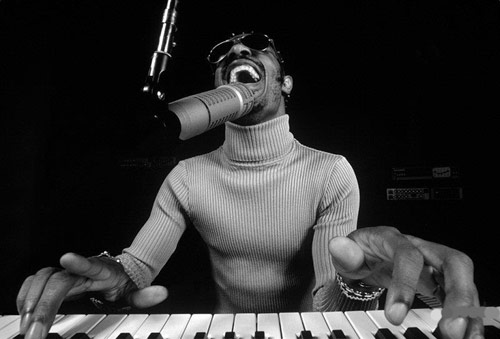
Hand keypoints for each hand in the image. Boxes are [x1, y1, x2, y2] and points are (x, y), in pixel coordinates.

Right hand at [17, 252, 167, 338]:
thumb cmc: (125, 282)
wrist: (119, 271)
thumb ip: (146, 294)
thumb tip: (162, 292)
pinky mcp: (57, 279)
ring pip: (42, 278)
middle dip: (44, 304)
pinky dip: (27, 295)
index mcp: (101, 271)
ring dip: (31, 300)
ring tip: (27, 325)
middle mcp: (81, 269)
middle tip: (36, 331)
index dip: (78, 261)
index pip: (89, 265)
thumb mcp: (137, 291)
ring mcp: (68, 272)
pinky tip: (24, 311)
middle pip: (57, 280)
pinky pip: (36, 282)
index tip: (66, 257)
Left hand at [328, 226, 481, 338]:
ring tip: (464, 337)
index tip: (395, 316)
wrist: (366, 252)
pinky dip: (467, 314)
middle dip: (457, 295)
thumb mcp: (346, 251)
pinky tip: (466, 333)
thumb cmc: (359, 252)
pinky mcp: (441, 279)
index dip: (405, 284)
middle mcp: (420, 248)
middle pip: (452, 262)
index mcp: (393, 239)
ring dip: (467, 310)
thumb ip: (344, 252)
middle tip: (450, 328)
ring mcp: (434, 263)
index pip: (407, 256)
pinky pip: (461, 294)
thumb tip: (338, 246)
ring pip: (463, 279)